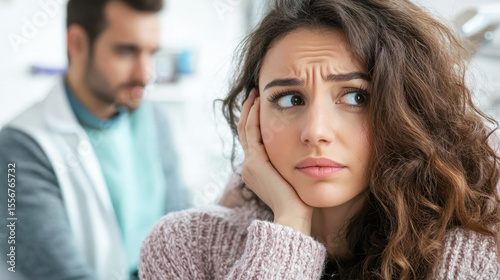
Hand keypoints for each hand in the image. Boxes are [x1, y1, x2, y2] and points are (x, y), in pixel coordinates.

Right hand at [238, 89, 312, 234]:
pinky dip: (254, 115)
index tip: (262, 105)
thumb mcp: (292, 177)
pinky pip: (252, 131)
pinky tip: (260, 102)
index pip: (252, 139)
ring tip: (256, 93)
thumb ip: (290, 164)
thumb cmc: (299, 200)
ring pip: (245, 128)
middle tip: (255, 93)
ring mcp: (249, 163)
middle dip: (249, 111)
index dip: (255, 121)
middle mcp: (249, 165)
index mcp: (256, 170)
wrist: (293, 215)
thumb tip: (304, 153)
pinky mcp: (255, 161)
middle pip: (244, 131)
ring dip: (250, 109)